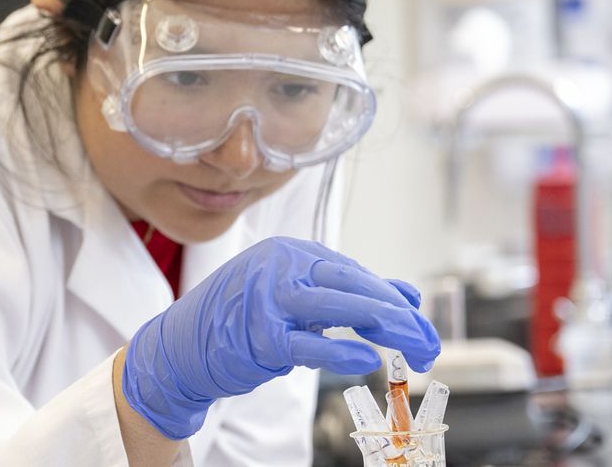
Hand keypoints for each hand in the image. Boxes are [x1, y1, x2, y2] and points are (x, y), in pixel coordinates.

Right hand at [119, 237, 440, 439]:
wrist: (181, 347)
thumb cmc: (241, 320)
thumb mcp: (297, 300)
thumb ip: (349, 295)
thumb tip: (407, 296)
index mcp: (291, 253)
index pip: (353, 272)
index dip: (392, 297)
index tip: (421, 322)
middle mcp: (280, 266)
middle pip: (352, 285)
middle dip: (397, 314)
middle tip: (430, 342)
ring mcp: (267, 298)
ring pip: (336, 306)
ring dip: (382, 326)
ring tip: (415, 346)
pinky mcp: (257, 335)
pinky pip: (307, 343)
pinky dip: (340, 350)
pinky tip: (368, 358)